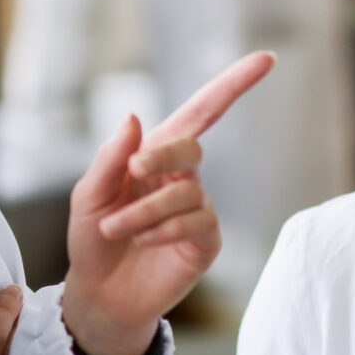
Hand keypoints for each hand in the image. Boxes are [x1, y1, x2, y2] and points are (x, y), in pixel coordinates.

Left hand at [61, 52, 274, 354]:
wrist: (100, 295)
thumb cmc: (93, 241)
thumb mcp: (89, 195)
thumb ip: (111, 157)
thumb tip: (135, 117)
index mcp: (155, 156)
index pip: (201, 112)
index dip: (232, 84)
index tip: (266, 59)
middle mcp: (182, 178)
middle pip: (191, 147)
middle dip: (162, 156)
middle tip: (132, 173)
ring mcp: (198, 209)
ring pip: (186, 192)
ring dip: (145, 210)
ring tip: (118, 229)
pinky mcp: (206, 241)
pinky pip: (196, 221)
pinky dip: (163, 229)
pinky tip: (143, 242)